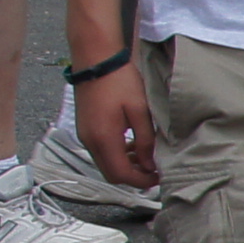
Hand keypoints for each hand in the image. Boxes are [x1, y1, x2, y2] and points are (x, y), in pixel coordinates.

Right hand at [72, 59, 157, 193]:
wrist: (95, 61)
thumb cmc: (120, 82)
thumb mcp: (140, 111)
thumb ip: (145, 141)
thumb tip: (149, 164)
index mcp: (104, 139)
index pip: (121, 174)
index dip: (141, 181)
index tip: (159, 177)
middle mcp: (90, 141)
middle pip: (111, 174)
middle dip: (133, 177)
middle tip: (154, 170)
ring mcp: (85, 135)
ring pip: (105, 164)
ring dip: (125, 166)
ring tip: (146, 157)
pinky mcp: (85, 128)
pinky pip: (100, 151)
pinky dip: (116, 155)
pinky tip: (132, 145)